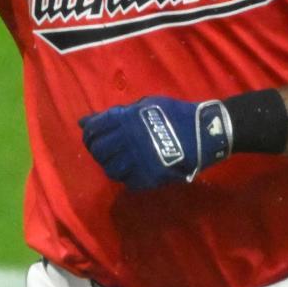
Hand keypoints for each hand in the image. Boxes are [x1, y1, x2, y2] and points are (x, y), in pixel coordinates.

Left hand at [79, 96, 232, 189]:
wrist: (203, 132)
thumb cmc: (174, 113)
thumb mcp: (145, 105)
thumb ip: (116, 113)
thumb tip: (84, 121)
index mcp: (125, 119)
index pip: (94, 129)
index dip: (90, 134)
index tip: (92, 136)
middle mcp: (127, 140)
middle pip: (98, 151)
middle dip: (98, 150)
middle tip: (105, 150)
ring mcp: (137, 161)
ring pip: (110, 169)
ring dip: (111, 165)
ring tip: (118, 161)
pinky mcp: (147, 177)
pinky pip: (127, 181)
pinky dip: (126, 176)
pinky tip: (132, 169)